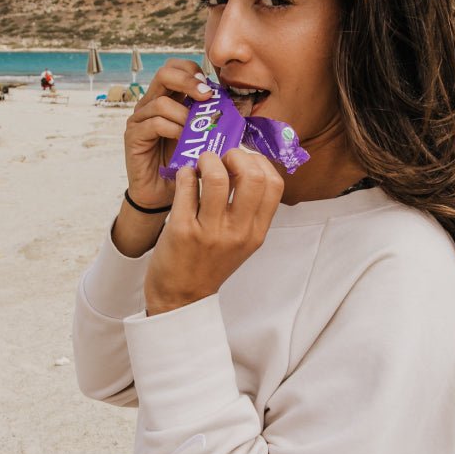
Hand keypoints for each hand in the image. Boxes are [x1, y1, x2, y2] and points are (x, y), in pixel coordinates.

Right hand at [123, 59, 212, 209]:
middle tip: (206, 95)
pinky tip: (183, 141)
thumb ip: (210, 119)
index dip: (193, 72)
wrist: (162, 193)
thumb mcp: (201, 137)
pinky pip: (154, 123)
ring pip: (162, 102)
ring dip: (185, 115)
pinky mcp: (133, 136)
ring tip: (197, 131)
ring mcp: (140, 119)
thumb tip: (237, 105)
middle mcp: (151, 104)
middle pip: (165, 74)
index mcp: (168, 98)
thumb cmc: (184, 164)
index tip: (210, 87)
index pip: (176, 68)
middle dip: (188, 81)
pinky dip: (173, 130)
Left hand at [144, 149, 284, 314]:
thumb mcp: (241, 241)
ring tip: (201, 164)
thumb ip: (248, 210)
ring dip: (207, 160)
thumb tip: (244, 165)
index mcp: (256, 232)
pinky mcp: (182, 229)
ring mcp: (210, 231)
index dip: (259, 162)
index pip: (274, 184)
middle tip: (222, 158)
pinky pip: (186, 186)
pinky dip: (185, 173)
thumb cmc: (210, 263)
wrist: (180, 297)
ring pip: (217, 177)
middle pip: (252, 176)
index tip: (243, 160)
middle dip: (236, 156)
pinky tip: (185, 178)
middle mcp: (237, 232)